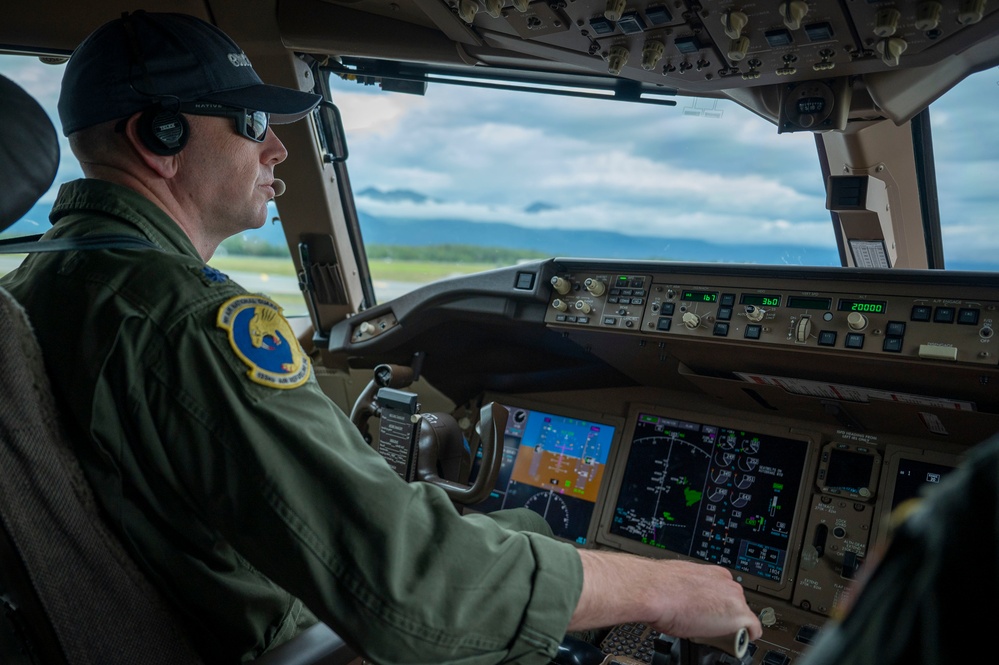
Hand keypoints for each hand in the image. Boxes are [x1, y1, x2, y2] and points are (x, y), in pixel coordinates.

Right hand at [570, 549, 762, 641]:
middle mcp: (726, 581)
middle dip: (725, 616)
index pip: (725, 592)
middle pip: (736, 603)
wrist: (653, 591)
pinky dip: (746, 638)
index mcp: (711, 572)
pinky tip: (738, 642)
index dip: (718, 606)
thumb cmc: (656, 586)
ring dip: (732, 626)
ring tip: (714, 634)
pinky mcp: (738, 615)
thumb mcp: (674, 582)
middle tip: (708, 626)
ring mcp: (734, 598)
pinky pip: (753, 630)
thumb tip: (677, 594)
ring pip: (742, 616)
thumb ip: (684, 587)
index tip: (710, 613)